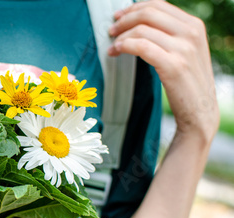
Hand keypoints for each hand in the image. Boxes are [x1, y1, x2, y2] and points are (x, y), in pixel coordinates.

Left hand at [108, 0, 218, 142]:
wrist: (200, 112)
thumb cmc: (187, 83)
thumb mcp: (186, 51)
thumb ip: (170, 35)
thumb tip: (139, 23)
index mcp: (194, 25)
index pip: (158, 5)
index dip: (134, 8)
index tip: (119, 17)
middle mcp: (191, 33)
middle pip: (148, 13)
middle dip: (124, 20)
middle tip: (111, 31)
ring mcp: (184, 49)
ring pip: (142, 30)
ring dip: (121, 37)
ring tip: (113, 47)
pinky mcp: (174, 66)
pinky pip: (141, 47)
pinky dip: (125, 46)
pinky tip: (117, 52)